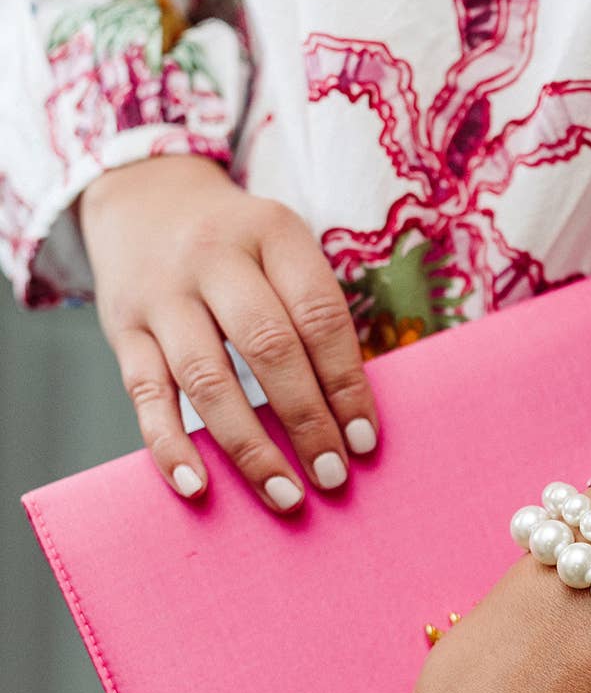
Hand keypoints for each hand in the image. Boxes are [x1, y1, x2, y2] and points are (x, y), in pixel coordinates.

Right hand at [79, 154, 379, 511]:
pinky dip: (170, 445)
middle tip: (332, 476)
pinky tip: (197, 486)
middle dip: (306, 422)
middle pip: (268, 348)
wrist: (144, 198)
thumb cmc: (241, 246)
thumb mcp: (285, 251)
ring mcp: (163, 294)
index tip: (365, 441)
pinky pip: (145, 395)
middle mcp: (215, 258)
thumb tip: (351, 417)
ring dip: (249, 447)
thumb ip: (314, 316)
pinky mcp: (122, 329)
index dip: (347, 384)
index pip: (320, 317)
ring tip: (285, 494)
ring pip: (207, 380)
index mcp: (274, 234)